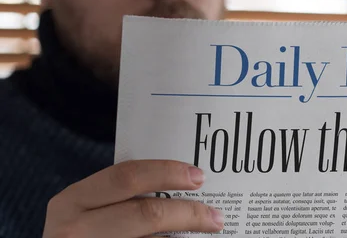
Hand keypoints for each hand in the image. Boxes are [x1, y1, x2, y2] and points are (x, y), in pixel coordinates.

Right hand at [43, 160, 223, 237]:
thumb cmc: (81, 234)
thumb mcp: (88, 211)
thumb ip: (120, 197)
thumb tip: (181, 183)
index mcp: (72, 201)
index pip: (127, 176)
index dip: (167, 173)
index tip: (198, 177)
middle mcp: (74, 230)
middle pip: (146, 213)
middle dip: (188, 212)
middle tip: (216, 215)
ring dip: (185, 236)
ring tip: (209, 230)